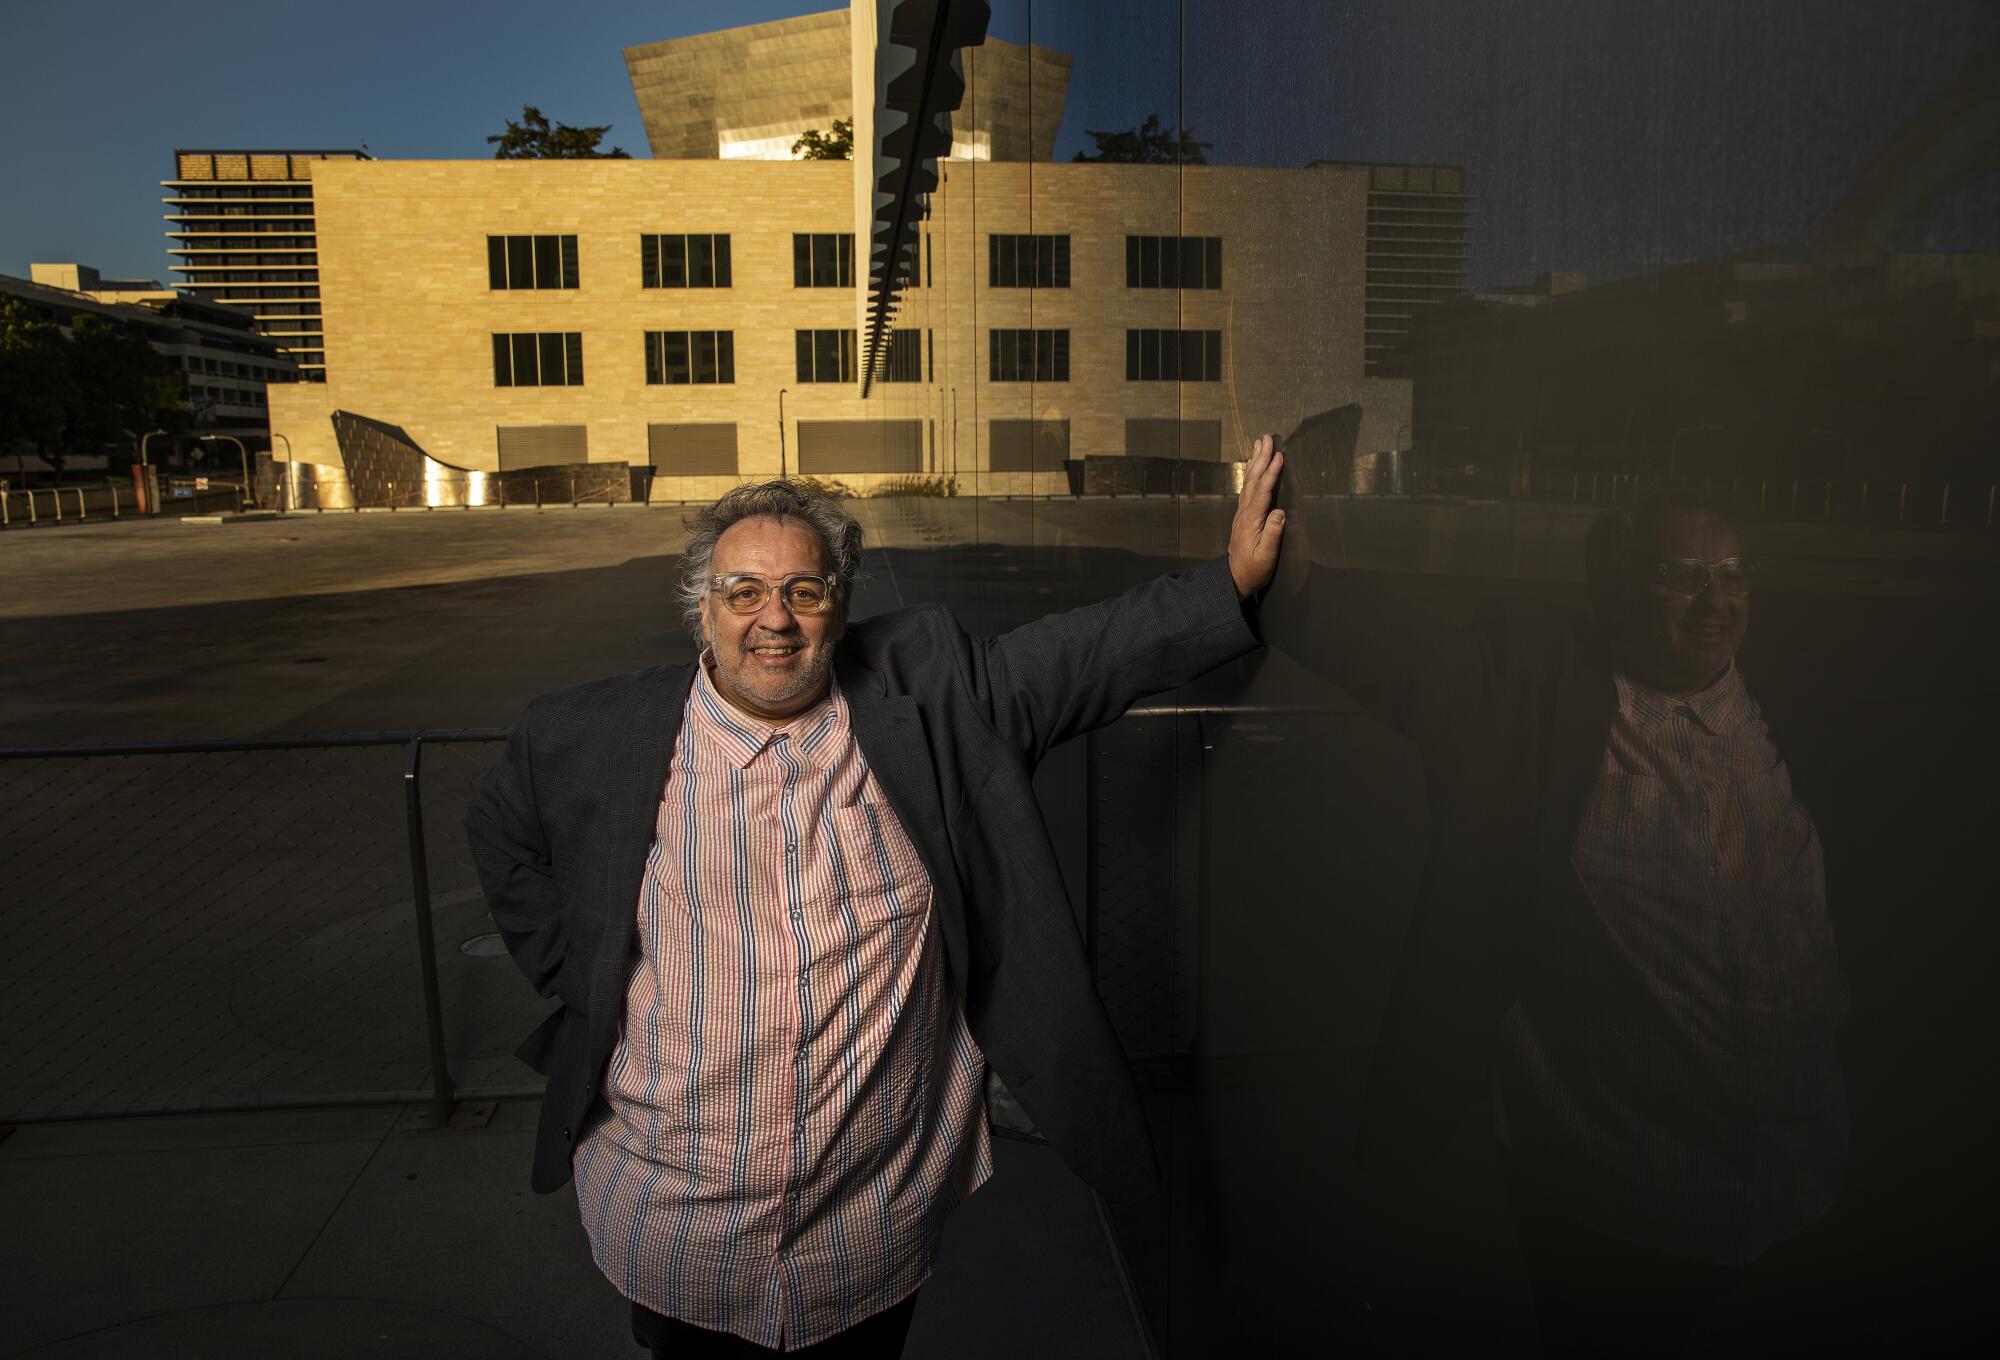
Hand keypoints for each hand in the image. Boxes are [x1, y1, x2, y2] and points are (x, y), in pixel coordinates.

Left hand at [1228, 433, 1285, 600]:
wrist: (1236, 577)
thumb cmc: (1254, 569)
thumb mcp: (1266, 556)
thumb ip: (1272, 534)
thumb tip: (1280, 513)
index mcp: (1252, 520)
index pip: (1262, 491)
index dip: (1271, 473)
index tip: (1279, 456)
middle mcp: (1245, 512)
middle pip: (1254, 480)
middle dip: (1261, 458)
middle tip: (1266, 438)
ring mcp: (1243, 512)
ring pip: (1249, 481)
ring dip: (1255, 461)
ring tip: (1260, 443)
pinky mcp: (1244, 514)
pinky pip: (1248, 487)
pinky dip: (1252, 472)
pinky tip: (1254, 464)